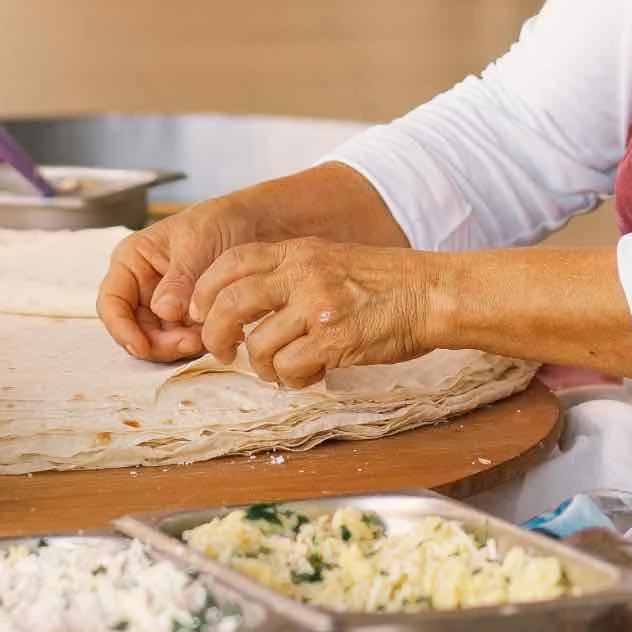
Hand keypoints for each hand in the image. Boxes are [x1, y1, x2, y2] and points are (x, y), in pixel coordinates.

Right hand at [95, 196, 268, 363]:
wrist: (254, 225)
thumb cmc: (218, 222)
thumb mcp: (197, 245)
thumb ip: (179, 279)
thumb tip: (164, 311)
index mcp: (132, 261)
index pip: (112, 302)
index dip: (121, 329)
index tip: (142, 347)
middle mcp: (141, 287)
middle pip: (134, 329)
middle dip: (159, 343)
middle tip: (190, 343)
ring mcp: (163, 305)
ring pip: (158, 341)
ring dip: (180, 346)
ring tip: (209, 335)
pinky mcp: (185, 318)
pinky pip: (182, 341)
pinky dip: (196, 343)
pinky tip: (219, 332)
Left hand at [189, 239, 443, 387]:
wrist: (432, 294)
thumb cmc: (386, 283)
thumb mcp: (331, 260)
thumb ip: (291, 274)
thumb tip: (246, 303)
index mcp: (299, 252)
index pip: (230, 262)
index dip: (204, 290)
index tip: (200, 313)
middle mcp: (302, 274)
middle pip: (230, 302)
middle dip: (215, 333)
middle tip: (222, 351)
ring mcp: (317, 306)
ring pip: (257, 344)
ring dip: (261, 366)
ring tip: (279, 371)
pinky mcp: (333, 340)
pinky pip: (289, 367)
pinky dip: (291, 379)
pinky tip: (308, 376)